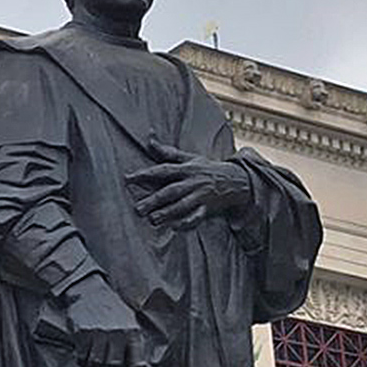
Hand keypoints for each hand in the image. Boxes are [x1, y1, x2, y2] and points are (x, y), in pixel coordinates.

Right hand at [62, 276, 139, 366]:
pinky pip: (81, 356)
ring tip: (92, 361)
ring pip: (96, 363)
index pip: (137, 365)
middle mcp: (118, 334)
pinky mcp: (82, 332)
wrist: (89, 291)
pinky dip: (81, 359)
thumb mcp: (128, 323)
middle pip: (113, 366)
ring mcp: (99, 333)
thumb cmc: (110, 310)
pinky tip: (83, 352)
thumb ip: (131, 344)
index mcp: (133, 333)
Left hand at [127, 141, 251, 229]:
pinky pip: (197, 217)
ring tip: (153, 220)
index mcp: (186, 169)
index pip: (163, 170)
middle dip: (154, 200)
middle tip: (138, 208)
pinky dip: (186, 223)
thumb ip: (167, 152)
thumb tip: (149, 138)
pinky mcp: (208, 208)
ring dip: (168, 213)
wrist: (238, 180)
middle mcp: (193, 182)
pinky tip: (174, 227)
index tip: (128, 178)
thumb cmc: (208, 169)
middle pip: (171, 191)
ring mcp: (201, 196)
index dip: (145, 174)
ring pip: (183, 205)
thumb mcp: (190, 158)